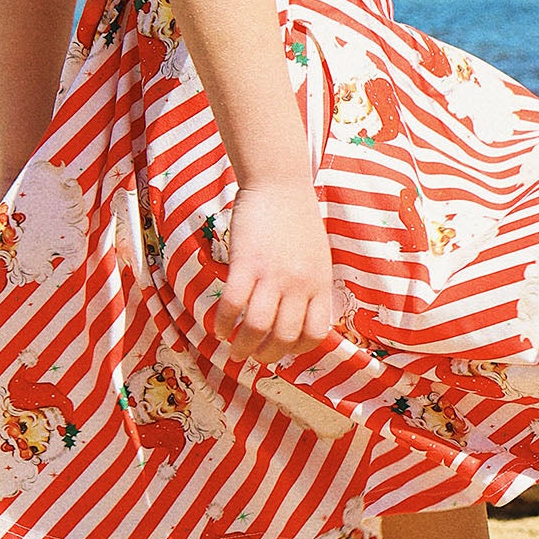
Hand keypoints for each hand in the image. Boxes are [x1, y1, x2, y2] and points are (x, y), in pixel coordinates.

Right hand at [213, 180, 334, 362]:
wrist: (279, 183)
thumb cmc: (297, 219)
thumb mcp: (318, 257)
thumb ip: (311, 286)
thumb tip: (298, 317)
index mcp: (320, 284)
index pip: (315, 334)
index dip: (297, 350)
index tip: (281, 349)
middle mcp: (299, 284)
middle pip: (284, 337)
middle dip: (266, 355)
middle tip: (251, 355)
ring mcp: (273, 274)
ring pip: (257, 328)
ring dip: (242, 346)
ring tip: (233, 349)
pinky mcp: (246, 263)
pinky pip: (232, 305)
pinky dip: (222, 323)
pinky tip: (218, 327)